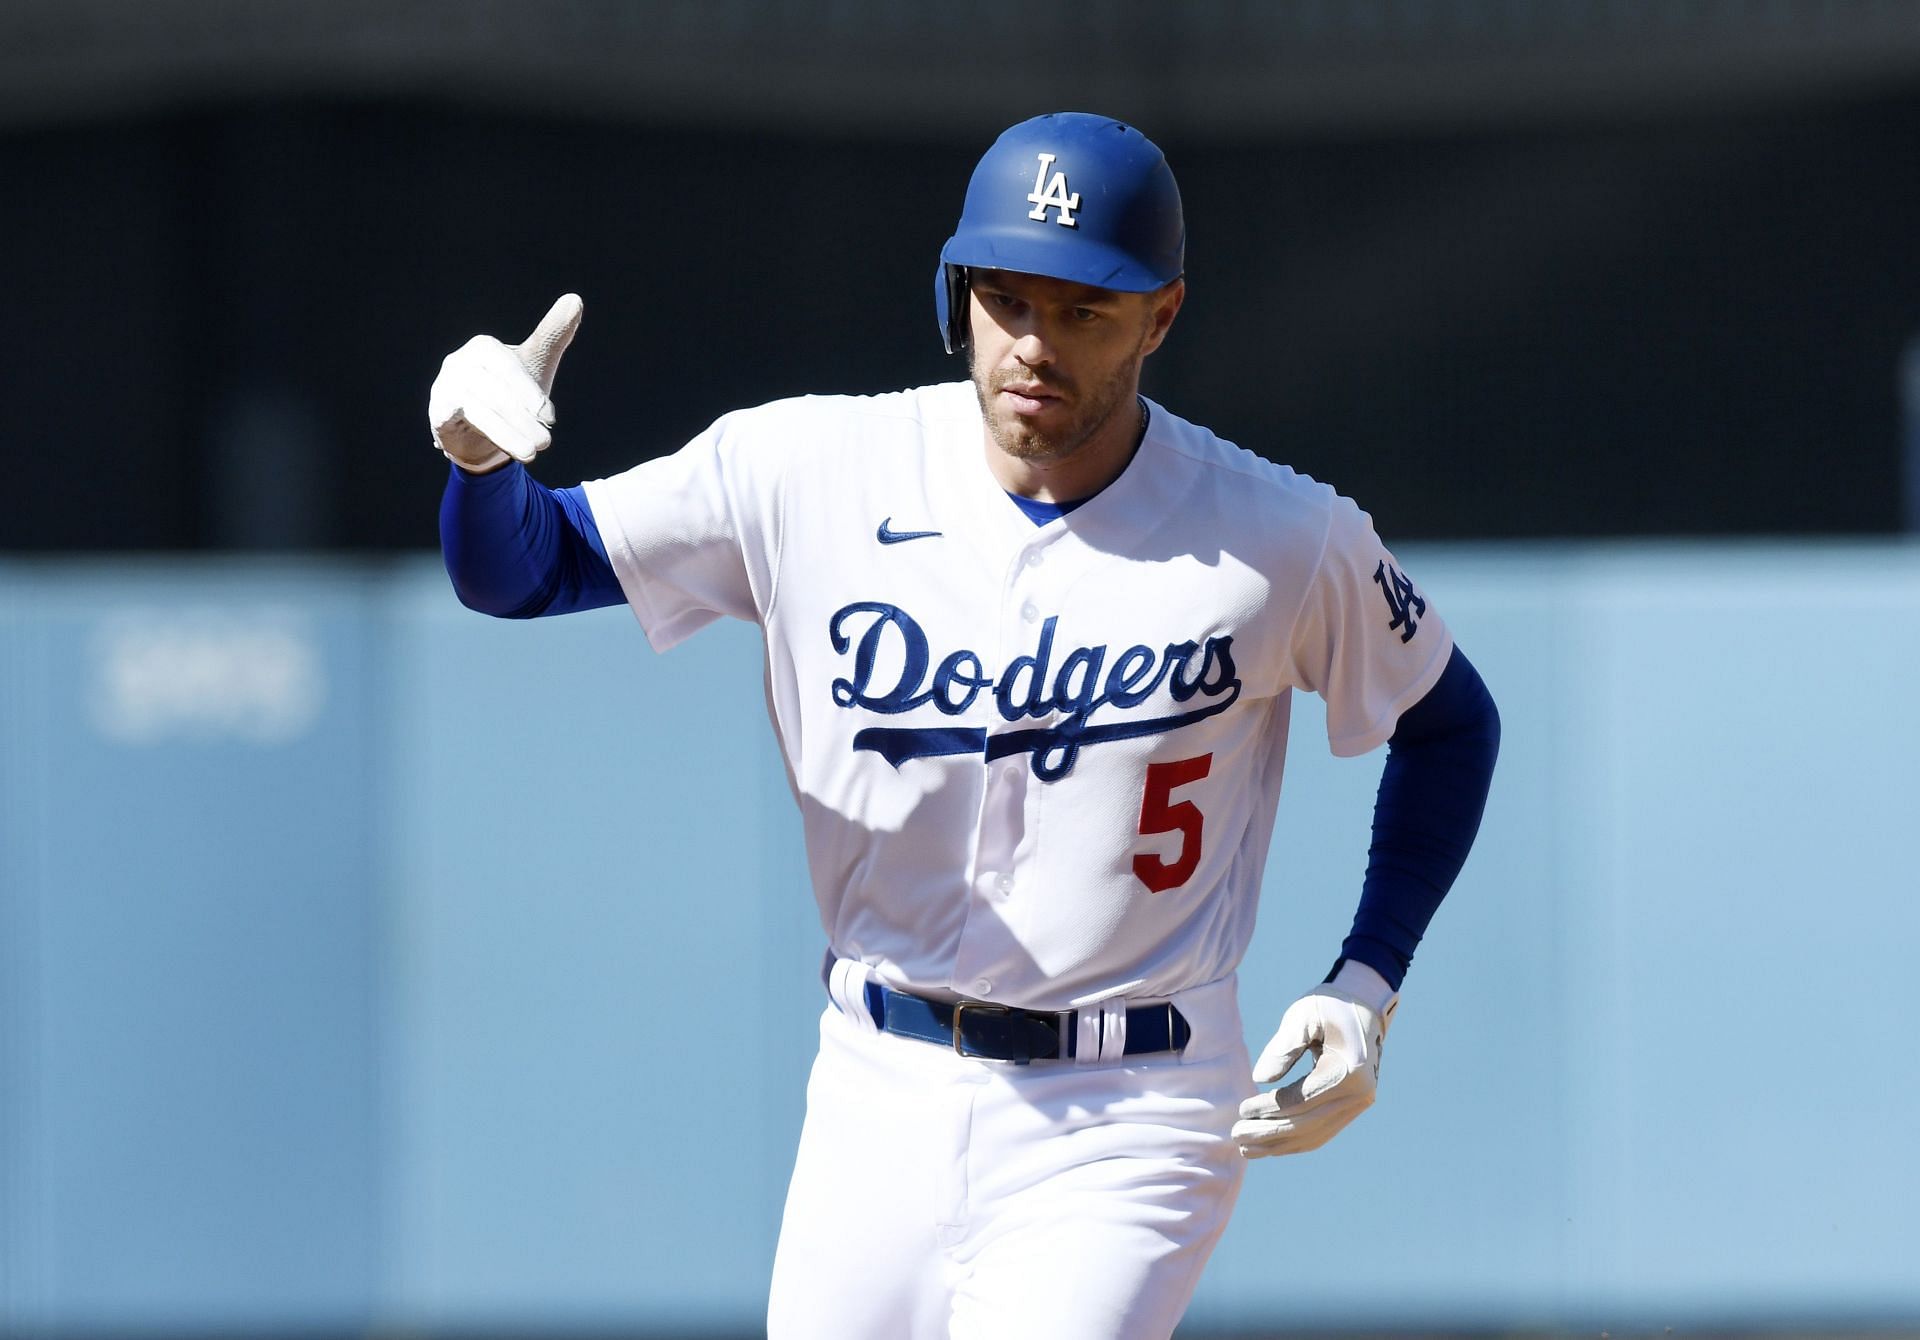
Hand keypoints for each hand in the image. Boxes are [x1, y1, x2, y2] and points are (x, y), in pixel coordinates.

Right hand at [429, 293, 583, 472]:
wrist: (485, 431)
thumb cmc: (513, 393)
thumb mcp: (536, 363)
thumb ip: (553, 334)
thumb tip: (575, 299)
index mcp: (484, 349)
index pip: (507, 368)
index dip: (528, 393)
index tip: (550, 418)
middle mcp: (460, 363)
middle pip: (494, 392)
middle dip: (522, 419)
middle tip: (546, 442)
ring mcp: (445, 387)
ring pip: (478, 410)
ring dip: (506, 434)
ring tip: (531, 453)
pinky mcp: (437, 412)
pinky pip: (448, 415)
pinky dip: (461, 422)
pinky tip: (477, 437)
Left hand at [1232, 965, 1396, 1158]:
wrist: (1364, 1006)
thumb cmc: (1328, 1006)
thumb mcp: (1303, 1016)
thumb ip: (1283, 1047)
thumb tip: (1260, 1078)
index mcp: (1348, 1070)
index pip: (1301, 1099)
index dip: (1269, 1108)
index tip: (1242, 1110)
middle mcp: (1359, 1093)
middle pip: (1307, 1124)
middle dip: (1269, 1133)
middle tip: (1236, 1136)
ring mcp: (1360, 1103)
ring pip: (1315, 1134)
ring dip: (1280, 1144)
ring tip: (1246, 1148)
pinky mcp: (1355, 1106)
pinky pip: (1323, 1130)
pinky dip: (1296, 1140)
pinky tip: (1271, 1144)